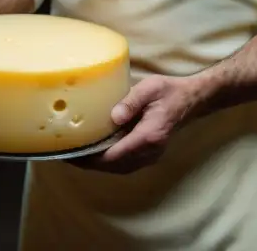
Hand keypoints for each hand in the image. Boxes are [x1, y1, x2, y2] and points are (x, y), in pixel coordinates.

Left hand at [70, 75, 206, 174]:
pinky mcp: (148, 154)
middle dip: (89, 163)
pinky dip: (108, 161)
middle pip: (113, 165)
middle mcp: (149, 151)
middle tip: (66, 155)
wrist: (190, 100)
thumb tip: (113, 116)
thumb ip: (131, 102)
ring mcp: (151, 155)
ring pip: (118, 167)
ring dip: (97, 164)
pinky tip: (95, 152)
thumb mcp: (150, 88)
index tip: (72, 153)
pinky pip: (124, 163)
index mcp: (148, 135)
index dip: (91, 158)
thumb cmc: (168, 91)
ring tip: (76, 155)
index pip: (114, 155)